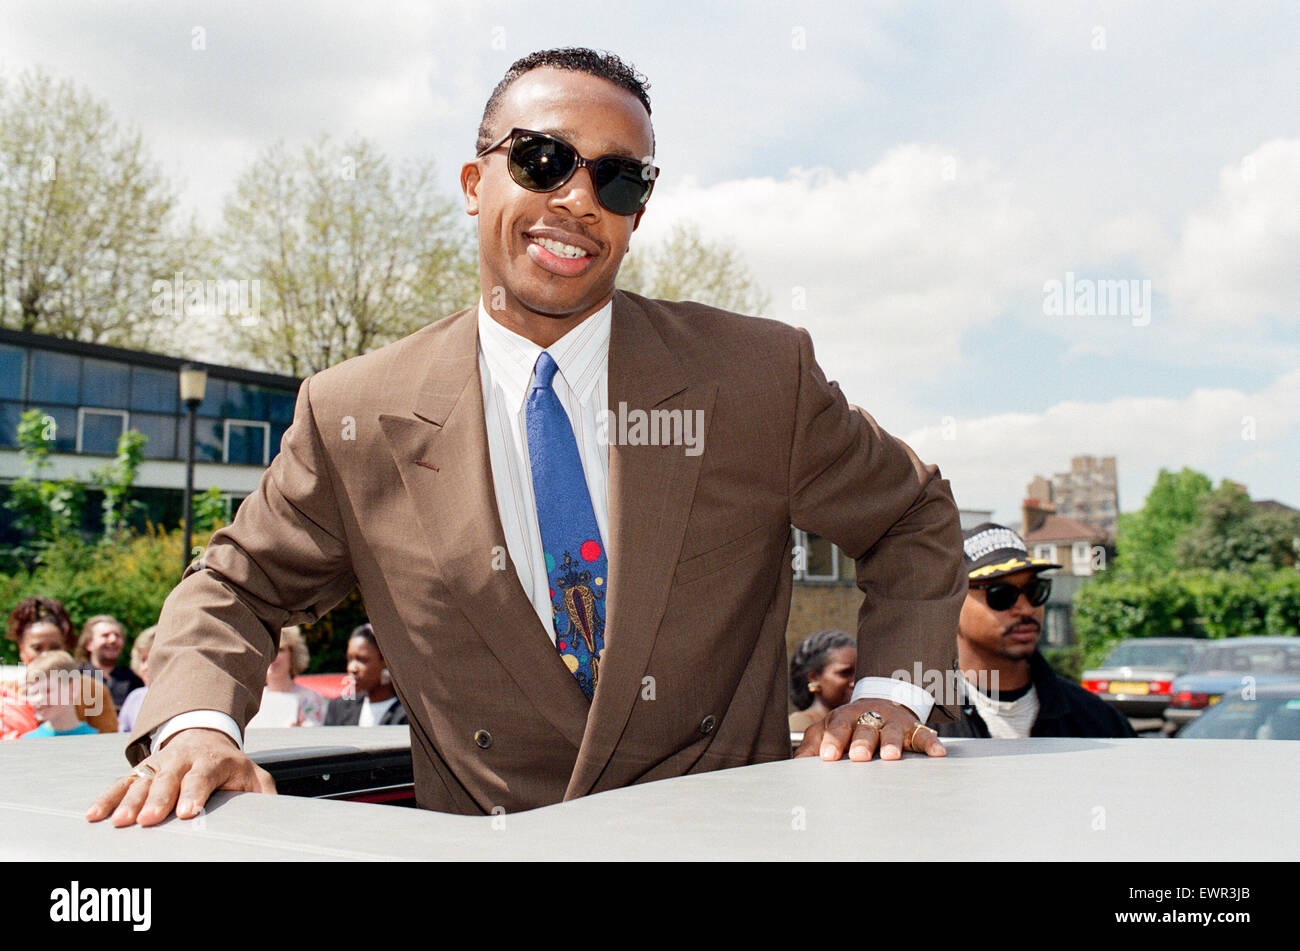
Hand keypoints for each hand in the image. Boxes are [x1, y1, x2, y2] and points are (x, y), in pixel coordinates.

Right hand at [85, 728, 275, 826]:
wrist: (205, 735)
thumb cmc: (230, 766)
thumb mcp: (253, 775)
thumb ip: (263, 794)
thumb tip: (273, 813)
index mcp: (213, 761)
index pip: (203, 776)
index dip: (194, 793)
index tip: (186, 812)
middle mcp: (183, 760)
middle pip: (169, 779)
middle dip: (159, 799)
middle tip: (148, 819)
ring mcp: (159, 764)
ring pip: (142, 782)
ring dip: (129, 802)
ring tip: (120, 823)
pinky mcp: (141, 771)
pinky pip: (121, 784)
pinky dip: (107, 798)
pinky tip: (94, 815)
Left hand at [794, 698, 945, 761]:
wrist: (879, 702)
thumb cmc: (848, 724)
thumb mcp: (827, 728)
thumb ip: (812, 744)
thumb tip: (797, 762)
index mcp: (846, 717)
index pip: (838, 725)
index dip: (833, 740)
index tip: (828, 756)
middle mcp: (871, 717)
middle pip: (866, 727)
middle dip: (862, 741)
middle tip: (858, 756)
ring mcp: (893, 722)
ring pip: (893, 731)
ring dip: (892, 743)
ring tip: (891, 756)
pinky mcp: (913, 729)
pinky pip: (924, 735)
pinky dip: (931, 744)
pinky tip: (938, 754)